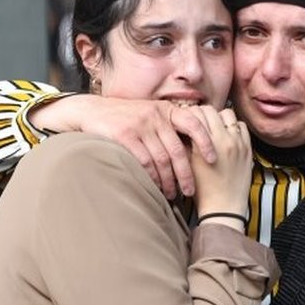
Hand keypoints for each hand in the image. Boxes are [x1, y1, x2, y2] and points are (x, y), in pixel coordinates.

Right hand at [30, 95, 217, 198]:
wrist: (91, 111)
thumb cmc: (126, 118)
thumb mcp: (150, 114)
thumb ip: (168, 127)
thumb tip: (193, 150)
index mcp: (166, 110)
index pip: (194, 123)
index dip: (206, 142)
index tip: (212, 160)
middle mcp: (155, 115)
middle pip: (177, 150)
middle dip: (186, 174)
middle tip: (190, 191)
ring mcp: (140, 124)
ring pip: (161, 159)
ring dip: (168, 180)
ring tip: (172, 194)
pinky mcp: (124, 135)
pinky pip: (144, 161)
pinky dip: (151, 177)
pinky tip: (155, 187)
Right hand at [190, 107, 251, 229]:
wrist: (223, 208)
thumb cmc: (202, 190)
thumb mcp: (187, 164)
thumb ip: (185, 143)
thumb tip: (183, 127)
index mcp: (206, 143)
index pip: (196, 113)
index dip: (188, 114)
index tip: (186, 120)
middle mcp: (223, 139)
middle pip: (210, 110)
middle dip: (202, 114)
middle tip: (199, 122)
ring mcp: (238, 143)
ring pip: (227, 114)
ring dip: (219, 118)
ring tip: (214, 128)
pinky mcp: (247, 149)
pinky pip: (242, 126)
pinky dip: (234, 127)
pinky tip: (227, 136)